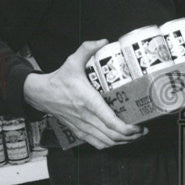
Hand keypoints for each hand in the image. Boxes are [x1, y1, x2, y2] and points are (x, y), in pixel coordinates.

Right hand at [24, 40, 146, 149]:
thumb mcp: (72, 61)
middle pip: (113, 135)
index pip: (111, 122)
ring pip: (106, 142)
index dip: (128, 128)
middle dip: (132, 136)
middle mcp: (86, 117)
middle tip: (144, 129)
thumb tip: (104, 40)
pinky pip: (97, 143)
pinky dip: (110, 145)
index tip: (139, 125)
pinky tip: (119, 140)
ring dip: (123, 142)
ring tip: (136, 135)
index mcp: (88, 102)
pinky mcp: (78, 131)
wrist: (40, 94)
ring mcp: (82, 126)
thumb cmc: (59, 79)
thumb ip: (87, 49)